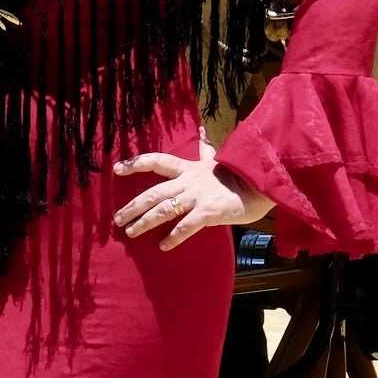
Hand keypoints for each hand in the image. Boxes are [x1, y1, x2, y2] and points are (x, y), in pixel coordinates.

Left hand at [114, 146, 273, 249]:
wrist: (260, 184)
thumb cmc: (238, 174)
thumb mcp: (218, 160)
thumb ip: (206, 149)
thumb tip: (202, 131)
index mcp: (188, 168)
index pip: (157, 161)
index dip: (136, 163)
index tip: (117, 169)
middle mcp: (188, 181)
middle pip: (153, 192)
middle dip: (133, 206)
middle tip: (117, 219)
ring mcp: (197, 196)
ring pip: (163, 210)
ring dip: (144, 222)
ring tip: (131, 233)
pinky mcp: (208, 212)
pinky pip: (186, 226)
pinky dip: (173, 237)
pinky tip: (163, 246)